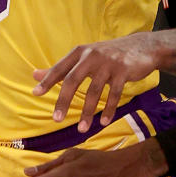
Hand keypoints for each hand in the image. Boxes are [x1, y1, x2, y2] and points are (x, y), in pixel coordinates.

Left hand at [33, 33, 162, 129]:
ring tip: (82, 129)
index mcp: (79, 52)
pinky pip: (114, 94)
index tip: (36, 94)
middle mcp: (91, 55)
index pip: (60, 68)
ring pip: (94, 90)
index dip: (47, 80)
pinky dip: (109, 109)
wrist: (141, 47)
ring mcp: (108, 63)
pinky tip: (103, 122)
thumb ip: (60, 68)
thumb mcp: (83, 57)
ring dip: (87, 112)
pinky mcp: (123, 71)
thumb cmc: (107, 55)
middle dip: (64, 100)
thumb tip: (34, 75)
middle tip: (56, 119)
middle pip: (73, 80)